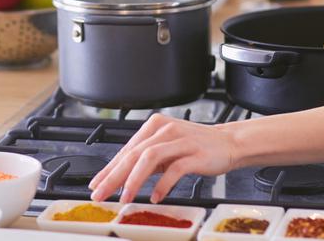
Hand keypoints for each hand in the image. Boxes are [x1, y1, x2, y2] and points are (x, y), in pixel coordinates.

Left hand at [88, 114, 237, 203]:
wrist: (228, 143)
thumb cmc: (195, 147)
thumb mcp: (166, 149)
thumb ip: (145, 159)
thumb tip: (120, 177)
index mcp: (154, 126)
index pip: (126, 149)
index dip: (109, 169)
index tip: (96, 184)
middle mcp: (165, 130)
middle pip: (133, 154)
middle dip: (114, 176)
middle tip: (101, 193)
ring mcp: (180, 140)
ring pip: (150, 158)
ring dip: (134, 180)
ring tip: (125, 197)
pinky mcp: (195, 153)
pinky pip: (175, 169)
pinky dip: (163, 184)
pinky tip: (155, 196)